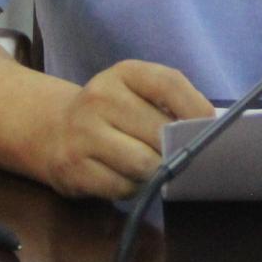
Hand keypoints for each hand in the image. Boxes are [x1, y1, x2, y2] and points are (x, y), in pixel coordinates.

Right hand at [38, 59, 213, 199]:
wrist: (52, 130)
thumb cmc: (112, 113)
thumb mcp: (137, 94)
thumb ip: (171, 104)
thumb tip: (208, 132)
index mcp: (124, 73)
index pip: (168, 83)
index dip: (195, 107)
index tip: (209, 126)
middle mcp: (100, 98)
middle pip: (159, 131)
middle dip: (176, 149)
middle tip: (180, 157)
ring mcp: (82, 133)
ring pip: (143, 163)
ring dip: (157, 172)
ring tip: (154, 168)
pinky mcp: (73, 169)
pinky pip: (122, 187)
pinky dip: (134, 188)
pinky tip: (128, 178)